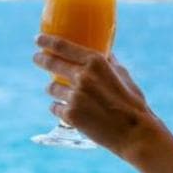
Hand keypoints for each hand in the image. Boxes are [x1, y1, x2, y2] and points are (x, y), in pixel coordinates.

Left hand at [33, 34, 164, 159]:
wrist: (135, 133)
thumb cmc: (133, 104)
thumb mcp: (124, 76)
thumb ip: (110, 63)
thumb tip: (105, 52)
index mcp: (96, 62)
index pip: (63, 46)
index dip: (47, 41)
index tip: (38, 39)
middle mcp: (82, 76)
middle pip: (51, 63)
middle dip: (41, 59)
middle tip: (37, 58)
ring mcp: (75, 96)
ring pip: (51, 88)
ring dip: (54, 89)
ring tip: (58, 91)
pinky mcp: (70, 115)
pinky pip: (55, 108)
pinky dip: (59, 108)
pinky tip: (65, 110)